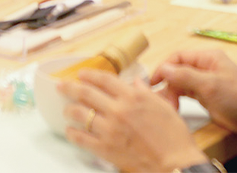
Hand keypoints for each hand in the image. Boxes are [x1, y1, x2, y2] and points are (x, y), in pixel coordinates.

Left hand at [59, 69, 207, 172]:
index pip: (104, 79)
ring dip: (70, 109)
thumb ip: (145, 92)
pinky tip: (70, 131)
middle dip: (70, 87)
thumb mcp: (163, 105)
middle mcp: (118, 110)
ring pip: (82, 114)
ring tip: (66, 109)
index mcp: (132, 96)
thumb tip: (135, 83)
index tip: (81, 73)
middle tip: (61, 86)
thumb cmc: (173, 136)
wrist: (175, 163)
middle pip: (87, 93)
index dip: (89, 74)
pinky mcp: (107, 149)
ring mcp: (111, 130)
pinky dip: (74, 134)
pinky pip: (83, 139)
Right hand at [152, 49, 236, 137]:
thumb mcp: (210, 86)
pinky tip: (175, 107)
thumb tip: (164, 68)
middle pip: (178, 70)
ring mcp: (205, 81)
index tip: (153, 81)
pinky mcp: (206, 96)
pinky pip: (187, 93)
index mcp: (208, 57)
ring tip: (170, 107)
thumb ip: (185, 76)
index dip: (164, 67)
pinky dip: (179, 99)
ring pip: (181, 83)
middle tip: (165, 101)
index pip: (179, 57)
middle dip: (169, 84)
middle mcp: (205, 66)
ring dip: (173, 93)